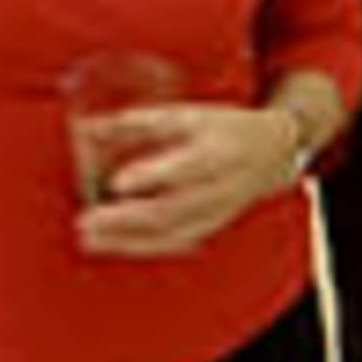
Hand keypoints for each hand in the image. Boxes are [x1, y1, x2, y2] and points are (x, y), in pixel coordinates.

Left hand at [76, 102, 305, 256]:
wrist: (272, 154)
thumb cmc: (227, 130)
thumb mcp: (190, 115)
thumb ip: (142, 122)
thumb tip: (93, 128)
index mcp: (218, 152)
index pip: (187, 168)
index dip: (152, 175)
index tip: (117, 181)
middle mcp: (219, 188)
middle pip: (172, 209)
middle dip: (126, 219)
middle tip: (88, 220)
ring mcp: (215, 214)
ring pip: (170, 234)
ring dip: (127, 240)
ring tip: (90, 238)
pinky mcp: (208, 228)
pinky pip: (173, 243)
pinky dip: (142, 246)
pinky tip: (113, 245)